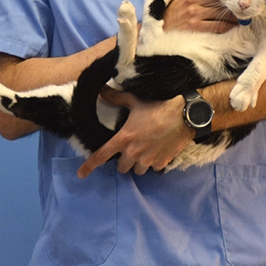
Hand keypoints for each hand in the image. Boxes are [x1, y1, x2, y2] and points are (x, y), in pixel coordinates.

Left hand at [77, 87, 193, 178]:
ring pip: (137, 169)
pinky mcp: (162, 163)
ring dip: (139, 162)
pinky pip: (153, 167)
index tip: (81, 174)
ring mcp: (148, 160)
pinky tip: (159, 149)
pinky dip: (154, 161)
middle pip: (121, 167)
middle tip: (131, 147)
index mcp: (124, 138)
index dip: (89, 166)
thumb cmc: (158, 106)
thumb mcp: (135, 101)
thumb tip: (101, 91)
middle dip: (124, 160)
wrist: (184, 115)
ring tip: (147, 148)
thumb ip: (116, 98)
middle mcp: (134, 152)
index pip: (102, 155)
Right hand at [163, 0, 236, 32]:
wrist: (158, 33)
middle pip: (218, 0)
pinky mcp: (196, 27)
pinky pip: (218, 26)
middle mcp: (191, 0)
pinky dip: (227, 26)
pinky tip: (233, 27)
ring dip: (233, 17)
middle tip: (242, 7)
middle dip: (231, 5)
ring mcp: (194, 14)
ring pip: (220, 13)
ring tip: (240, 18)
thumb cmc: (171, 16)